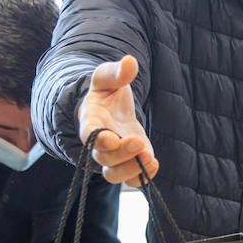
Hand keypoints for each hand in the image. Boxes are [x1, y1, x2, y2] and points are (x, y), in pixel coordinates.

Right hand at [76, 55, 157, 186]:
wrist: (110, 109)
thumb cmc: (107, 92)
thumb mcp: (108, 78)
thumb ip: (116, 72)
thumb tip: (130, 62)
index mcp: (90, 121)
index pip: (89, 135)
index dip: (98, 140)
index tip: (110, 138)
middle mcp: (99, 144)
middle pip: (103, 159)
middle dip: (121, 154)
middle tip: (139, 143)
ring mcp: (114, 157)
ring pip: (114, 175)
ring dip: (131, 171)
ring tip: (150, 159)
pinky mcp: (129, 164)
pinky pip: (131, 180)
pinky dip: (142, 178)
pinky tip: (153, 165)